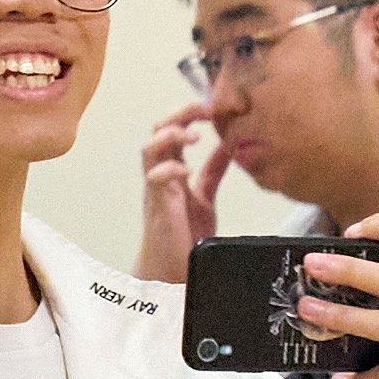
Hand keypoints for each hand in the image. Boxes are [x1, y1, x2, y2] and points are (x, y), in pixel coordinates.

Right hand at [136, 98, 232, 282]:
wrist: (172, 271)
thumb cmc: (184, 236)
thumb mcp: (205, 195)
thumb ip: (213, 170)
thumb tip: (229, 145)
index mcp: (172, 169)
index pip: (175, 128)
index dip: (193, 112)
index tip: (217, 107)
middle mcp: (160, 174)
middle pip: (159, 128)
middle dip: (182, 113)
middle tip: (207, 110)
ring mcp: (156, 189)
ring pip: (149, 148)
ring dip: (170, 134)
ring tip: (194, 135)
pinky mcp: (157, 205)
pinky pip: (154, 177)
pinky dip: (170, 167)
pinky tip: (187, 170)